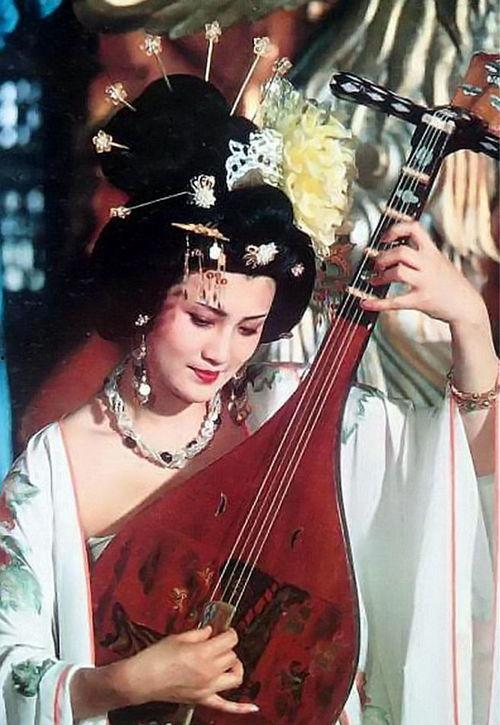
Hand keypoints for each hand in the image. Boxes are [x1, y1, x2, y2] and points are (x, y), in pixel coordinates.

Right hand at [122, 626, 256, 714]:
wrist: (142, 679)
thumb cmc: (157, 656)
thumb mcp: (179, 637)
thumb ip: (199, 633)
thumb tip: (211, 630)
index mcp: (204, 652)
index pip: (231, 640)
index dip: (230, 632)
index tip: (226, 630)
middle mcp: (210, 671)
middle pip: (232, 656)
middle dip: (226, 648)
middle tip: (217, 644)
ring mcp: (208, 688)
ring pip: (235, 677)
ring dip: (234, 667)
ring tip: (227, 662)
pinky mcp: (202, 699)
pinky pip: (226, 706)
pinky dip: (240, 708)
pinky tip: (253, 708)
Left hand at [360, 221, 486, 326]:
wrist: (466, 305)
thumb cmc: (449, 283)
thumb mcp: (440, 261)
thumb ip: (422, 253)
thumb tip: (396, 247)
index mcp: (432, 252)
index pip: (414, 229)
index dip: (396, 229)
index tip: (384, 237)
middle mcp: (429, 264)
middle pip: (401, 252)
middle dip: (383, 257)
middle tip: (377, 264)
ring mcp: (425, 282)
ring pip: (398, 272)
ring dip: (380, 277)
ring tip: (374, 281)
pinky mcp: (421, 300)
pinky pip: (395, 301)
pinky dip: (377, 303)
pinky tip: (366, 303)